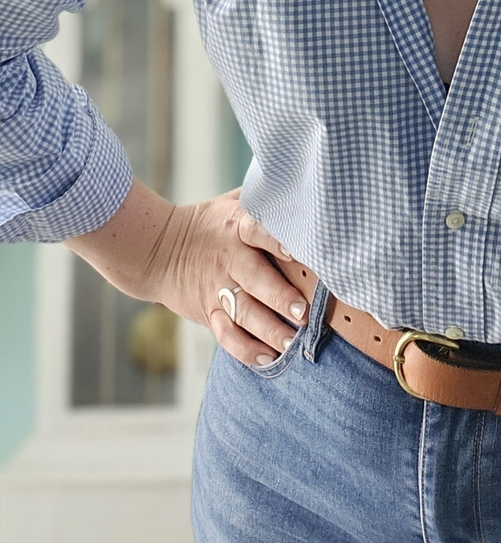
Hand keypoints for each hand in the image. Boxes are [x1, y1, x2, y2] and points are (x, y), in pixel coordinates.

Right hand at [67, 179, 309, 365]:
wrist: (156, 249)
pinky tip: (267, 358)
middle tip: (302, 313)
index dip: (277, 240)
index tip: (298, 251)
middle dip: (279, 297)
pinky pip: (227, 335)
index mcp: (237, 227)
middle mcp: (228, 259)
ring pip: (243, 313)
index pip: (259, 230)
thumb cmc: (210, 223)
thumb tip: (302, 183)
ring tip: (291, 342)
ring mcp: (217, 288)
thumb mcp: (232, 202)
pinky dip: (245, 349)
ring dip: (268, 330)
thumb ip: (264, 198)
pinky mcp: (208, 311)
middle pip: (255, 280)